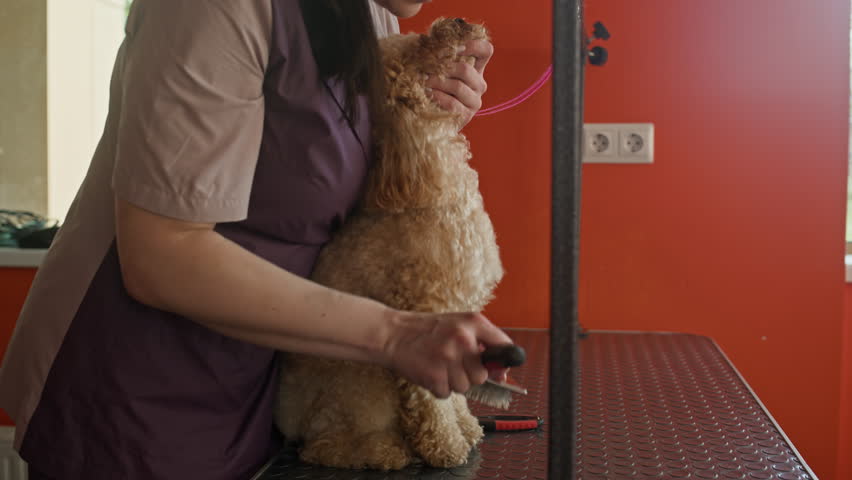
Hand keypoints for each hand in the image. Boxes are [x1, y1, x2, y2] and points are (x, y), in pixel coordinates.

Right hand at [382, 310, 512, 398]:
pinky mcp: (434, 376)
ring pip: (465, 387)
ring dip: (453, 382)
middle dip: (470, 375)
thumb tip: (502, 371)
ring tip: (439, 366)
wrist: (392, 334)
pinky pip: (447, 393)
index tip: (499, 368)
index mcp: (473, 322)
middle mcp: (463, 338)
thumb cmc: (428, 331)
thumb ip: (482, 342)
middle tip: (454, 364)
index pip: (504, 346)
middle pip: (482, 375)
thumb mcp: (458, 324)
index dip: (503, 362)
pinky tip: (430, 372)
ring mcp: (448, 358)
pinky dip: (439, 387)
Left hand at [426, 39, 493, 127]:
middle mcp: (479, 84)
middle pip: (466, 69)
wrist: (429, 116)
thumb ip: (439, 53)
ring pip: (458, 86)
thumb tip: (431, 38)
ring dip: (436, 82)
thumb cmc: (432, 87)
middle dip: (442, 66)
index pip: (485, 50)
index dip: (473, 44)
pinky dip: (437, 96)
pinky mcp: (466, 116)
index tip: (454, 46)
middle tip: (424, 66)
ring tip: (422, 81)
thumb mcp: (437, 67)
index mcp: (476, 68)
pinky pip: (452, 103)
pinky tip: (427, 93)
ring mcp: (474, 101)